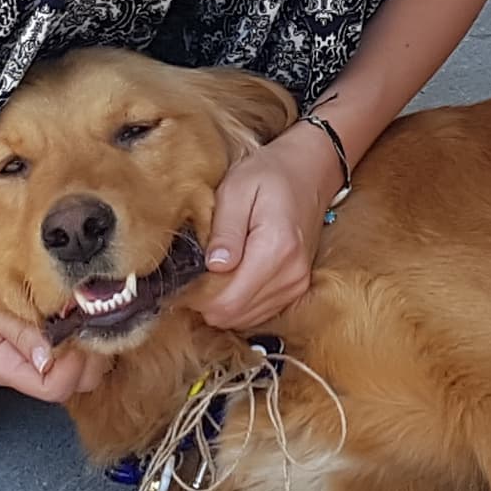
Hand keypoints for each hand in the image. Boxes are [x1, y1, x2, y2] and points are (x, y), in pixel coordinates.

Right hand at [0, 230, 95, 403]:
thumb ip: (16, 330)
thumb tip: (49, 357)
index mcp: (4, 367)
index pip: (52, 388)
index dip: (73, 365)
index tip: (75, 329)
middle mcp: (23, 368)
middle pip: (74, 384)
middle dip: (89, 356)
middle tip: (86, 318)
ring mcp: (34, 356)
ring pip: (82, 370)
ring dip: (91, 344)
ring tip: (81, 311)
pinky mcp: (43, 341)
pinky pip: (76, 350)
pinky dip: (85, 333)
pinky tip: (78, 310)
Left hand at [189, 124, 339, 329]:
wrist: (310, 172)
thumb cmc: (269, 175)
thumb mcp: (237, 188)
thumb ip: (225, 230)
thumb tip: (215, 266)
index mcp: (276, 249)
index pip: (228, 301)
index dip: (197, 299)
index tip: (180, 282)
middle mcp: (291, 274)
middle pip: (235, 314)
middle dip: (205, 303)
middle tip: (189, 277)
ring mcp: (297, 284)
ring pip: (245, 318)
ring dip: (221, 304)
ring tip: (209, 274)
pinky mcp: (296, 288)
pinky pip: (259, 312)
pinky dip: (238, 303)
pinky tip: (228, 280)